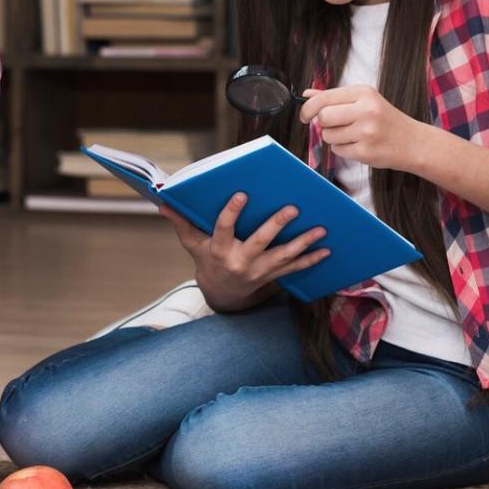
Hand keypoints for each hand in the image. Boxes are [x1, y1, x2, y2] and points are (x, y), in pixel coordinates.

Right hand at [158, 194, 327, 311]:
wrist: (222, 294)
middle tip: (293, 208)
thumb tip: (162, 202)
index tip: (241, 194)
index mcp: (220, 249)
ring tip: (320, 229)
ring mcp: (258, 271)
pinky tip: (326, 250)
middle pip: (260, 241)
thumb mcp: (193, 244)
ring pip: (283, 256)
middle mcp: (240, 261)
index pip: (224, 228)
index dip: (232, 212)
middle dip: (277, 225)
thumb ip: (182, 223)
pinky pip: (294, 269)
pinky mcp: (272, 277)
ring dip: (303, 243)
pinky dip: (311, 260)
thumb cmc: (207, 261)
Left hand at [299, 85, 425, 171]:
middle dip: (324, 124)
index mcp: (364, 93)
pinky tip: (359, 145)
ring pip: (328, 136)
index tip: (305, 116)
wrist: (413, 142)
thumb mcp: (364, 101)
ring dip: (334, 138)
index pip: (324, 98)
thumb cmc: (385, 120)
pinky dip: (344, 149)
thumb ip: (335, 97)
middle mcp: (366, 110)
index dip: (308, 108)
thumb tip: (307, 94)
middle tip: (337, 125)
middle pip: (323, 117)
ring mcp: (367, 132)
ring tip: (354, 135)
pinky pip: (338, 150)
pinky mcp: (366, 151)